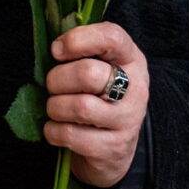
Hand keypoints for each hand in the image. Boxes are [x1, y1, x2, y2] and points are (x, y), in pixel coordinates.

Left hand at [44, 21, 146, 188]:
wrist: (112, 151)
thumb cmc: (97, 98)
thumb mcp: (99, 68)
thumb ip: (82, 52)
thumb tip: (54, 47)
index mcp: (131, 60)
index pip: (112, 37)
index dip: (78, 40)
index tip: (56, 51)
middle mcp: (136, 89)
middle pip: (88, 74)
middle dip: (57, 79)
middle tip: (53, 86)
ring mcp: (128, 121)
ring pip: (80, 107)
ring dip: (55, 107)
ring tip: (56, 108)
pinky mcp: (113, 148)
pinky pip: (71, 135)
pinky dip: (53, 131)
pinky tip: (57, 129)